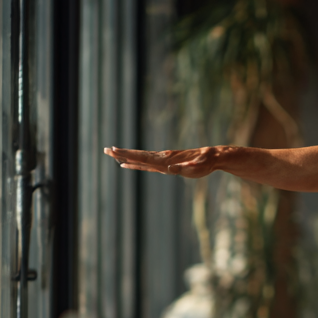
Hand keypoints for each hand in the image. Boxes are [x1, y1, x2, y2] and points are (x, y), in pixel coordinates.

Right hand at [102, 146, 231, 178]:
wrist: (212, 157)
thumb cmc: (205, 163)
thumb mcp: (197, 167)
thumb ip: (186, 168)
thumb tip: (173, 168)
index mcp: (166, 159)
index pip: (144, 157)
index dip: (129, 155)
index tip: (116, 151)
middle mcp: (162, 158)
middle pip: (138, 155)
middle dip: (122, 153)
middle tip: (105, 149)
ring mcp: (163, 160)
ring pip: (141, 158)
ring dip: (126, 156)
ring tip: (112, 154)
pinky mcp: (166, 163)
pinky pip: (147, 163)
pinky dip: (136, 163)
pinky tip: (128, 164)